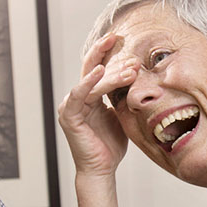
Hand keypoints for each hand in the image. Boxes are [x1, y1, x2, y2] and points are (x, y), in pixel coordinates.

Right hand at [58, 33, 135, 178]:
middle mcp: (77, 98)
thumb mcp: (120, 114)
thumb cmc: (110, 145)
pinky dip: (87, 83)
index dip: (107, 52)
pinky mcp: (69, 117)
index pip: (97, 67)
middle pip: (90, 68)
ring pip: (91, 82)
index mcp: (89, 96)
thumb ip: (122, 95)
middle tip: (128, 48)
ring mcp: (71, 107)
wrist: (102, 168)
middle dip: (107, 54)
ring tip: (130, 69)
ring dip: (110, 73)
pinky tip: (99, 72)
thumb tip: (137, 76)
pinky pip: (78, 95)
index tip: (122, 38)